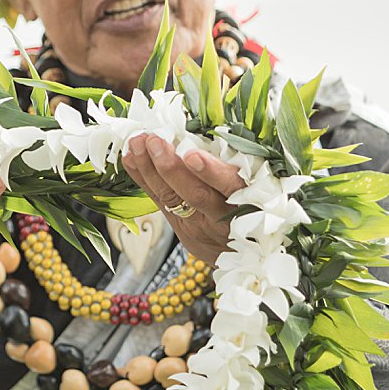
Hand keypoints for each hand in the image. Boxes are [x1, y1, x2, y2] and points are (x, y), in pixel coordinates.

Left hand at [121, 134, 245, 266]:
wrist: (245, 254)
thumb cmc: (253, 211)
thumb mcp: (258, 191)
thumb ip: (238, 170)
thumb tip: (214, 136)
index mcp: (247, 203)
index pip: (231, 188)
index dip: (212, 173)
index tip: (192, 156)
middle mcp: (222, 218)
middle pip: (196, 195)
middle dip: (171, 168)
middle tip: (154, 141)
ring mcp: (199, 226)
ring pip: (173, 200)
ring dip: (151, 170)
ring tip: (136, 145)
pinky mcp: (184, 231)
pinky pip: (160, 203)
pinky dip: (144, 180)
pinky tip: (130, 159)